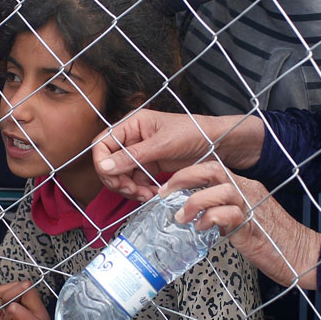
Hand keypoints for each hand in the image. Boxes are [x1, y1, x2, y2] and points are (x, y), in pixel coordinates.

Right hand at [92, 110, 265, 200]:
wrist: (218, 143)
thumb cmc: (194, 133)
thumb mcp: (163, 144)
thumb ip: (133, 156)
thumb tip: (105, 166)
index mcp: (132, 124)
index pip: (103, 143)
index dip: (102, 162)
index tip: (113, 178)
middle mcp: (133, 138)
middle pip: (109, 163)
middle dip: (117, 180)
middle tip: (131, 190)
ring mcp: (141, 154)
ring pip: (121, 176)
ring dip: (129, 189)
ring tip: (145, 195)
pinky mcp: (150, 167)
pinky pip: (136, 182)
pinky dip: (140, 191)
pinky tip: (152, 194)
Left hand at [161, 162, 320, 288]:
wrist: (304, 256)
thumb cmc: (274, 242)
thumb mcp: (242, 221)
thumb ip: (223, 213)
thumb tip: (199, 216)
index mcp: (245, 188)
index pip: (213, 169)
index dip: (187, 174)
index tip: (169, 187)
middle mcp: (248, 191)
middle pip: (214, 169)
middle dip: (185, 177)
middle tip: (166, 192)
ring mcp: (252, 207)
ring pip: (221, 188)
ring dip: (196, 201)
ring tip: (182, 217)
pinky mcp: (254, 226)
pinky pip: (230, 214)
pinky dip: (212, 218)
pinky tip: (203, 228)